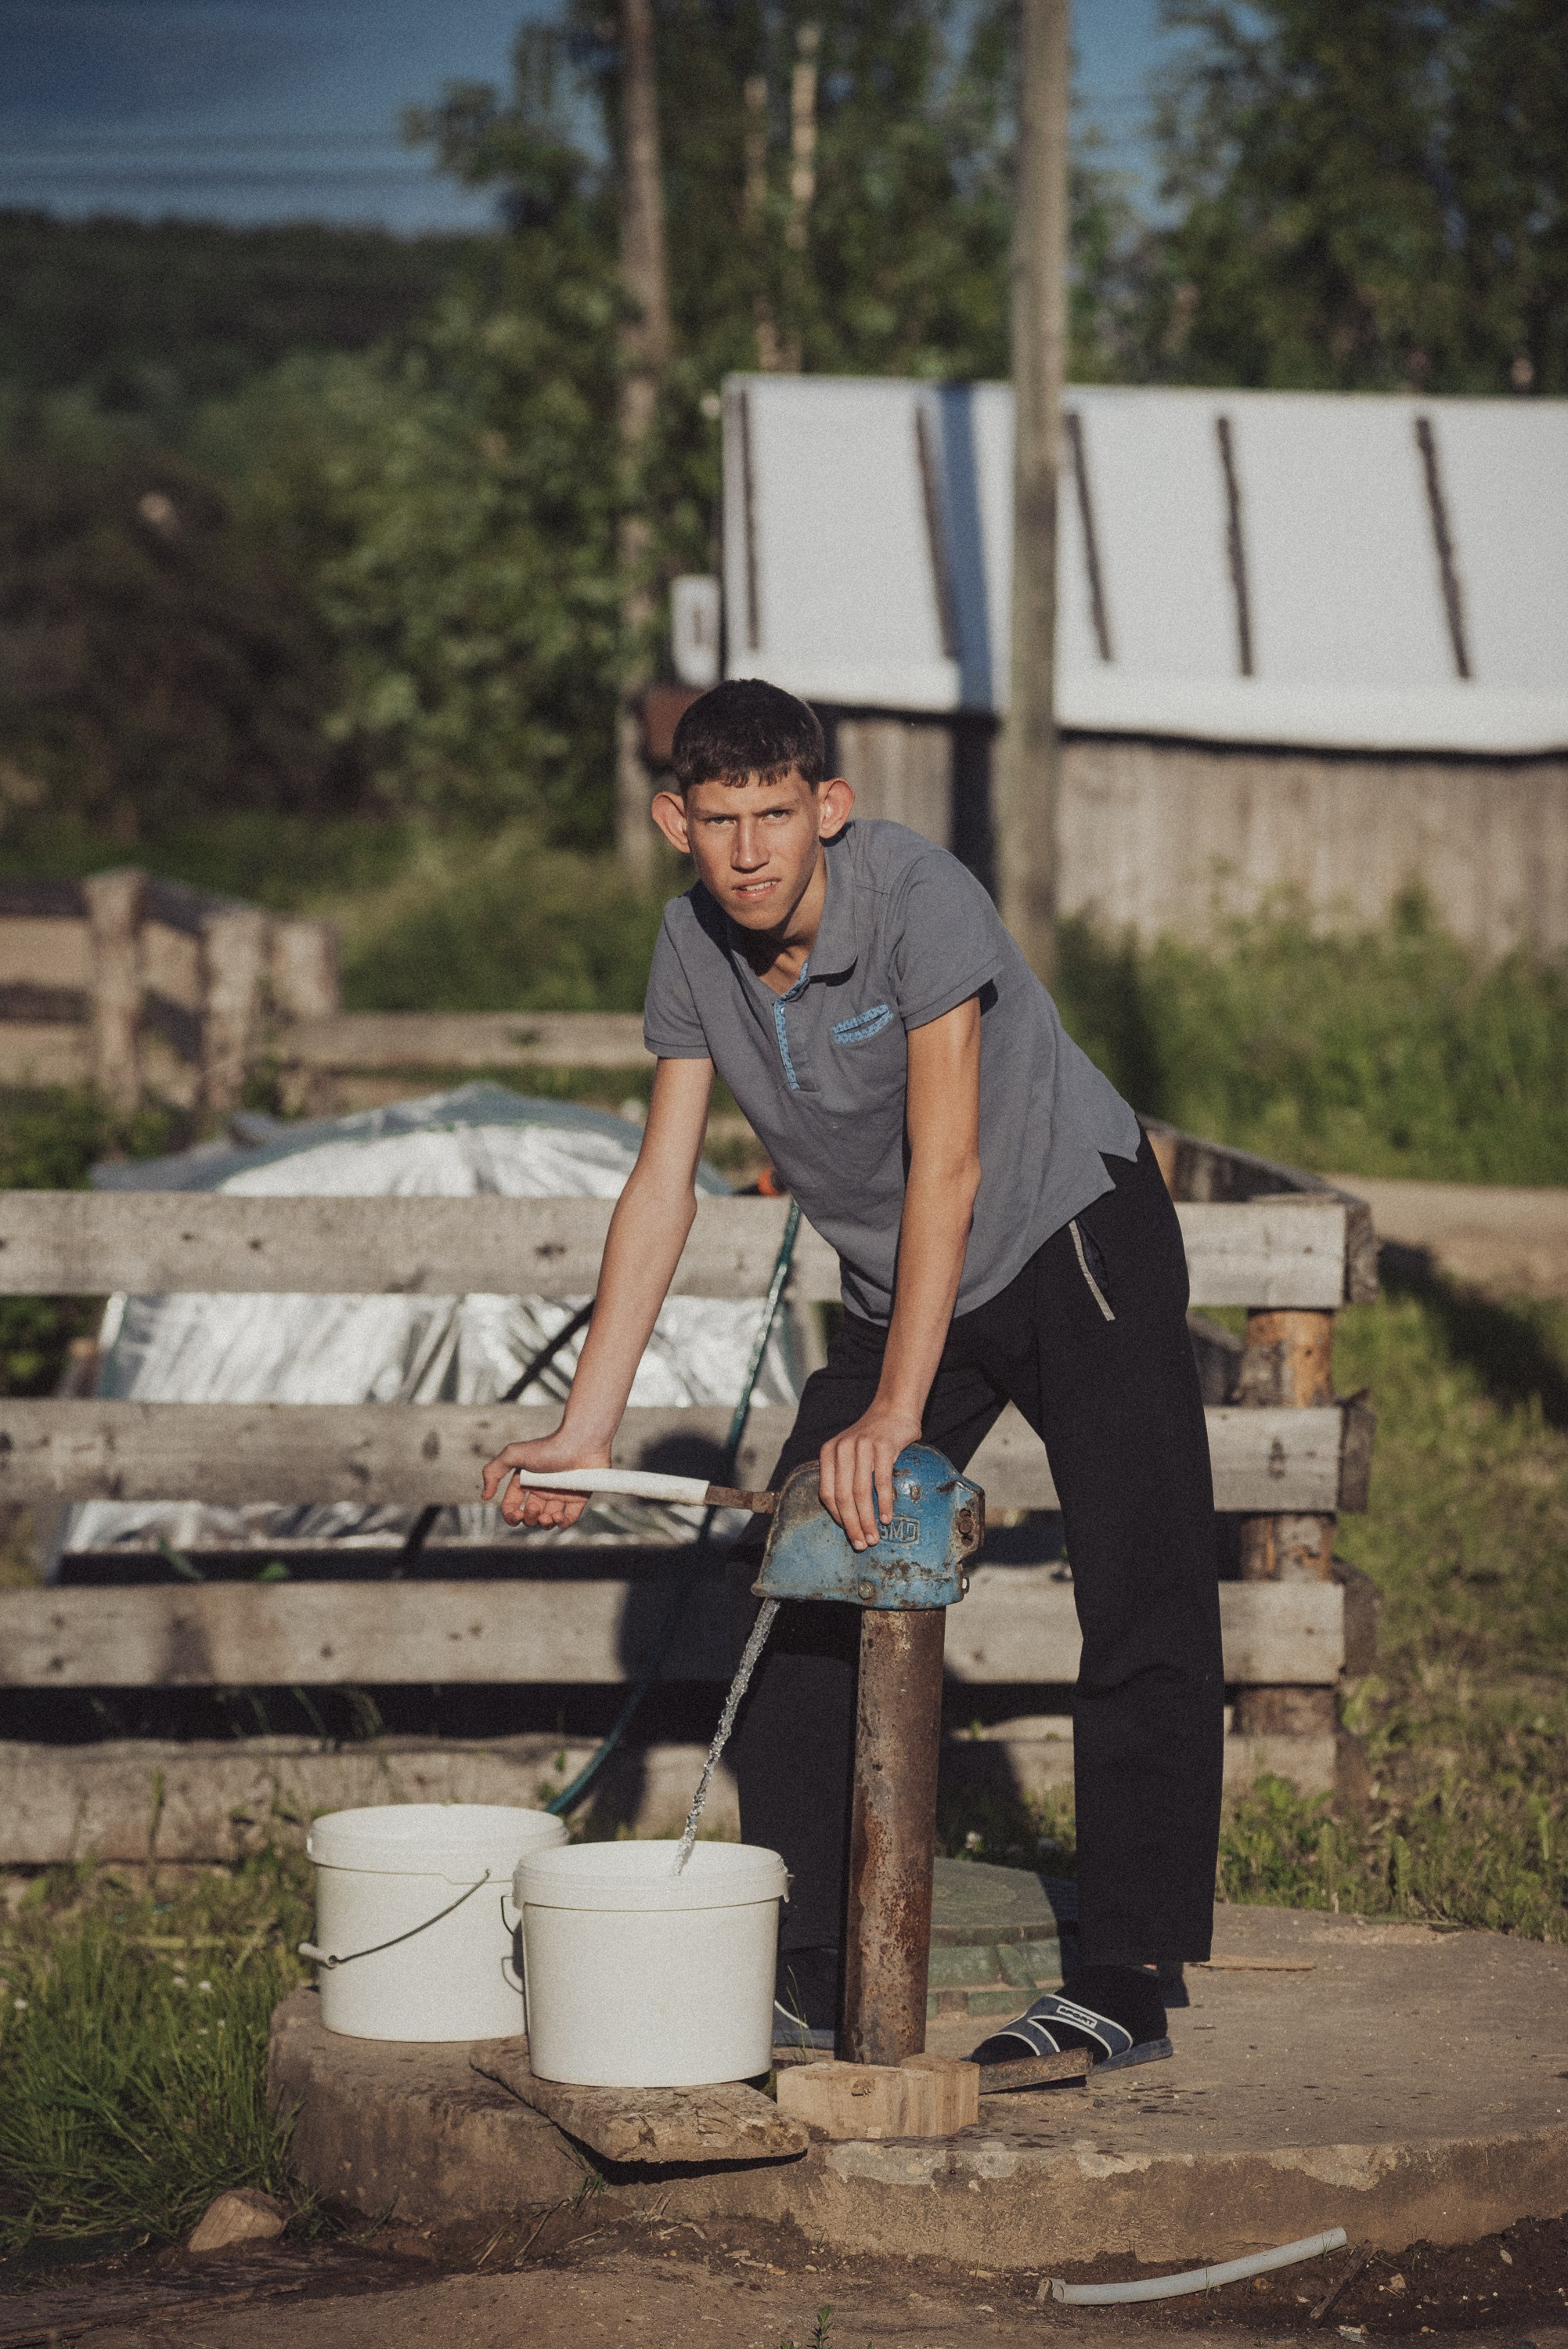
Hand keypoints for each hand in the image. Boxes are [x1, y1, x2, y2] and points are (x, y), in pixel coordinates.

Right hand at [480, 1431, 611, 1529]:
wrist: (581, 1442)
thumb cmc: (548, 1447)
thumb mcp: (513, 1454)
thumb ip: (492, 1471)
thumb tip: (485, 1496)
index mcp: (525, 1481)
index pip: (511, 1506)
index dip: (511, 1515)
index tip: (517, 1514)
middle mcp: (541, 1489)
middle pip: (529, 1516)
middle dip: (528, 1518)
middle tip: (534, 1507)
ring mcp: (560, 1494)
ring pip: (548, 1521)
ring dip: (544, 1525)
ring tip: (547, 1517)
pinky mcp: (578, 1498)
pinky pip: (568, 1519)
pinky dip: (562, 1523)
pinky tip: (558, 1517)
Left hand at [819, 1403, 921, 1552]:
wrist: (893, 1410)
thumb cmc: (872, 1438)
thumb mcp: (849, 1452)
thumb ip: (843, 1475)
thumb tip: (847, 1515)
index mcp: (829, 1452)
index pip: (826, 1493)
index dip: (836, 1517)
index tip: (848, 1534)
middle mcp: (842, 1449)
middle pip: (843, 1496)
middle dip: (852, 1525)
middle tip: (862, 1544)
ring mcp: (862, 1446)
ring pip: (861, 1492)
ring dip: (867, 1519)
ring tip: (874, 1537)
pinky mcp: (883, 1446)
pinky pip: (882, 1481)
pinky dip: (884, 1503)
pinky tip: (886, 1518)